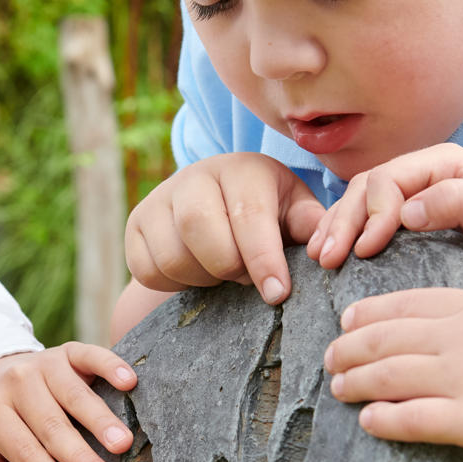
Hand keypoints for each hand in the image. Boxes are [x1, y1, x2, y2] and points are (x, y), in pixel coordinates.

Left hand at [0, 343, 138, 461]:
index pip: (24, 450)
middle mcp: (17, 384)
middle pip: (52, 425)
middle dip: (79, 455)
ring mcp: (44, 364)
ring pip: (74, 395)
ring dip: (101, 420)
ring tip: (122, 443)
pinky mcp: (66, 351)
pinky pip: (90, 355)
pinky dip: (111, 366)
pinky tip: (129, 381)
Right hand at [125, 152, 326, 303]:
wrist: (217, 204)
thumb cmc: (267, 211)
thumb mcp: (295, 210)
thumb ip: (313, 226)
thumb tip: (328, 249)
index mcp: (242, 168)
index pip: (248, 214)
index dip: (264, 259)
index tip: (277, 293)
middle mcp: (195, 175)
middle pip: (200, 230)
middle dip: (228, 267)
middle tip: (246, 277)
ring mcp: (159, 198)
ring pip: (173, 256)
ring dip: (203, 278)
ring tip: (224, 271)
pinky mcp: (134, 224)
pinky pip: (148, 270)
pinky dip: (175, 283)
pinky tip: (197, 271)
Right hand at [309, 143, 462, 277]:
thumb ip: (456, 201)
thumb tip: (405, 211)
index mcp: (441, 163)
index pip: (389, 178)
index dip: (372, 212)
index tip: (366, 250)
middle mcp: (422, 176)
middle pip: (366, 189)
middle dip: (342, 222)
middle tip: (326, 258)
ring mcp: (413, 201)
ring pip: (359, 206)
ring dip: (335, 230)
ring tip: (319, 259)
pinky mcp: (409, 230)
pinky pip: (367, 227)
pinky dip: (346, 240)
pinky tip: (332, 259)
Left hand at [321, 288, 462, 461]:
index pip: (410, 303)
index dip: (372, 312)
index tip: (350, 317)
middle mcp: (462, 338)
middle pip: (386, 337)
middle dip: (351, 346)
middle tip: (331, 356)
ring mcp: (461, 378)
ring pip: (386, 375)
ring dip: (355, 381)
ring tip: (339, 387)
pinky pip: (410, 419)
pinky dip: (383, 419)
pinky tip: (369, 421)